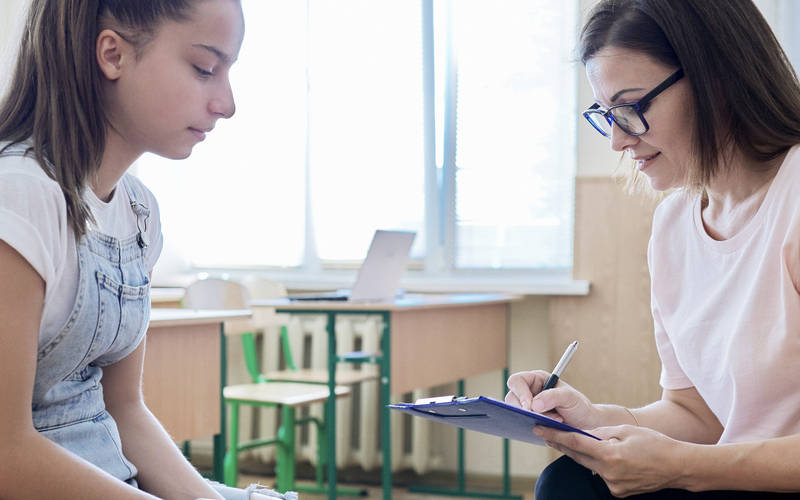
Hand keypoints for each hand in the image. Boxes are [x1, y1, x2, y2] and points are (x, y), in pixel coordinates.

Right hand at [505, 370, 598, 428]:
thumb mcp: (570, 397)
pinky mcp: (529, 419)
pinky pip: (521, 423)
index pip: (517, 381)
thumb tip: (534, 405)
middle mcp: (529, 391)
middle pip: (512, 397)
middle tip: (547, 417)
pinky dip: (533, 426)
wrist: (586, 424)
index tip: (529, 407)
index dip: (520, 393)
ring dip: (533, 419)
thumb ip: (553, 397)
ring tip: (554, 420)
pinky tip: (547, 427)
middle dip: (527, 410)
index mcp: (537, 379)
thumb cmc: (579, 406)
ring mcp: (528, 406)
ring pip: (516, 412)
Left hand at [534, 424, 685, 497]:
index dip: (555, 435)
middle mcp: (608, 473)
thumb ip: (601, 432)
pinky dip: (599, 464)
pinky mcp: (618, 492)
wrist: (677, 467)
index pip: (575, 443)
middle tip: (546, 434)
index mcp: (609, 455)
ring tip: (573, 441)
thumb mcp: (625, 430)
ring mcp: (613, 485)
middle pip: (577, 456)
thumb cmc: (654, 443)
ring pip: (589, 466)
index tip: (539, 429)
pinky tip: (603, 456)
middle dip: (561, 445)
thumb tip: (582, 433)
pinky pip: (602, 474)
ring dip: (582, 454)